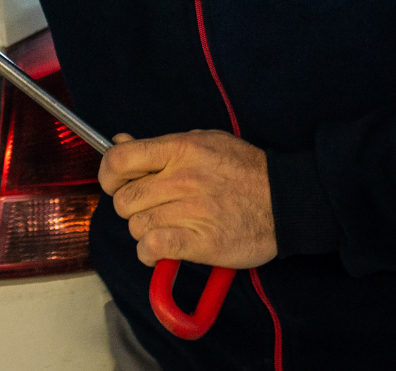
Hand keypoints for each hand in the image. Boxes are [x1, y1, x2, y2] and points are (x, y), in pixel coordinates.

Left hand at [97, 130, 275, 269]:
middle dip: (131, 208)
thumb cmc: (245, 170)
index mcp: (180, 149)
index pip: (120, 159)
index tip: (114, 183)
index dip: (108, 174)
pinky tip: (161, 250)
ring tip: (165, 228)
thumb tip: (120, 143)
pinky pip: (153, 248)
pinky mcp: (201, 242)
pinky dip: (150, 253)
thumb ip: (159, 146)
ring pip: (137, 227)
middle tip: (150, 209)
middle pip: (124, 200)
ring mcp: (192, 211)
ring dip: (144, 232)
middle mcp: (182, 178)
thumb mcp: (203, 141)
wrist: (287, 200)